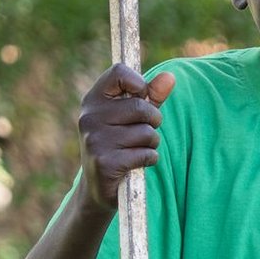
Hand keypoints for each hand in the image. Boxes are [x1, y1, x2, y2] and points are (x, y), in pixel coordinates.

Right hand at [78, 64, 174, 210]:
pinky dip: (149, 159)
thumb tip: (170, 76)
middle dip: (153, 122)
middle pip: (141, 107)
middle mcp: (89, 117)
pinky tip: (135, 164)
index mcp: (93, 100)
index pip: (119, 72)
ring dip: (151, 144)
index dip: (139, 84)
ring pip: (146, 133)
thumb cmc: (120, 145)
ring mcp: (95, 140)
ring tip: (136, 150)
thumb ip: (152, 97)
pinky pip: (145, 154)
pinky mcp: (104, 163)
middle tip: (144, 133)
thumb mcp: (134, 118)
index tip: (141, 98)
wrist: (98, 186)